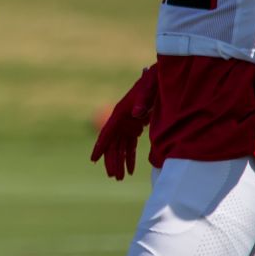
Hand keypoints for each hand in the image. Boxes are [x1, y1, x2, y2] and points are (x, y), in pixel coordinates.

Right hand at [90, 65, 157, 179]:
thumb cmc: (155, 80)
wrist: (161, 77)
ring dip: (120, 162)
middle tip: (114, 176)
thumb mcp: (150, 86)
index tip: (93, 159)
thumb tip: (136, 113)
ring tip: (120, 178)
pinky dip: (129, 157)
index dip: (100, 146)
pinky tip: (130, 170)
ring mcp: (128, 124)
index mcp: (121, 111)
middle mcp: (122, 119)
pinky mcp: (136, 126)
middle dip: (112, 160)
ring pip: (120, 147)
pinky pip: (130, 145)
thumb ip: (144, 99)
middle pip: (113, 143)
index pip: (108, 131)